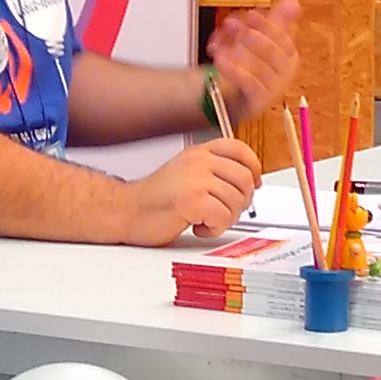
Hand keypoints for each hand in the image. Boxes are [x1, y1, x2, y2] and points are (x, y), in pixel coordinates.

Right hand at [122, 137, 265, 244]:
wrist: (126, 211)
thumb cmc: (155, 198)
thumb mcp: (186, 173)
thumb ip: (214, 172)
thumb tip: (247, 183)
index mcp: (199, 153)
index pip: (239, 149)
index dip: (254, 168)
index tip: (254, 183)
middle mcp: (199, 162)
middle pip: (245, 178)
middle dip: (242, 201)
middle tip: (226, 211)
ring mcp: (195, 180)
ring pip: (236, 200)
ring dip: (226, 218)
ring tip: (206, 221)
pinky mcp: (192, 201)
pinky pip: (223, 217)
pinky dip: (214, 229)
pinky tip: (198, 227)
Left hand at [207, 0, 302, 127]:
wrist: (237, 97)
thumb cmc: (252, 67)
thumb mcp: (263, 40)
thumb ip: (277, 20)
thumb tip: (293, 0)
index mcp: (289, 55)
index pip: (282, 36)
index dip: (265, 24)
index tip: (249, 14)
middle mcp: (284, 71)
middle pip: (272, 50)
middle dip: (250, 34)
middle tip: (230, 23)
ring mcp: (273, 87)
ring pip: (259, 66)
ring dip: (236, 50)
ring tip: (219, 43)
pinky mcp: (258, 99)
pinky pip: (248, 82)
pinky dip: (233, 69)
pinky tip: (220, 59)